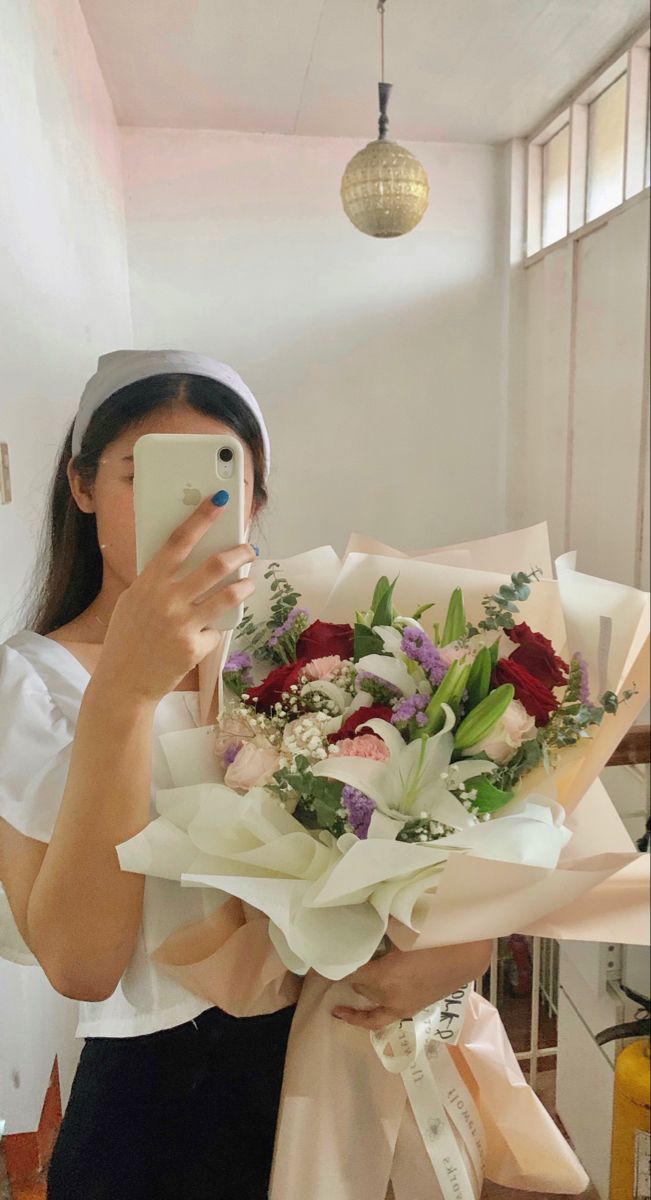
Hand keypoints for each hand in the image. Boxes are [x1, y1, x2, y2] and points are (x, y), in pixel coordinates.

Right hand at [93, 495, 256, 702]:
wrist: (123, 683)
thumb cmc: (127, 638)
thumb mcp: (133, 602)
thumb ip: (157, 582)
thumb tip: (189, 560)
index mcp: (148, 583)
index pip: (179, 541)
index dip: (202, 517)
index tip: (220, 501)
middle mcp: (166, 600)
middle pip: (213, 566)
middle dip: (238, 553)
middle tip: (249, 550)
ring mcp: (182, 625)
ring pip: (228, 596)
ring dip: (244, 585)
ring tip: (249, 582)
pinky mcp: (195, 648)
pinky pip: (216, 630)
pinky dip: (215, 629)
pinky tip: (208, 633)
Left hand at [332, 940, 492, 1030]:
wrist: (467, 954)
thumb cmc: (435, 936)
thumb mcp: (402, 926)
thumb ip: (379, 924)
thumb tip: (360, 915)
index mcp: (383, 977)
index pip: (348, 974)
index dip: (332, 966)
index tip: (319, 958)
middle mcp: (388, 997)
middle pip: (358, 987)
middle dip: (346, 974)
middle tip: (332, 961)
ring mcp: (400, 1006)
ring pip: (369, 1003)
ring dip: (356, 995)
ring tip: (336, 998)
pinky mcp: (411, 1009)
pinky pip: (382, 1018)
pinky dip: (367, 1017)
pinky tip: (357, 1013)